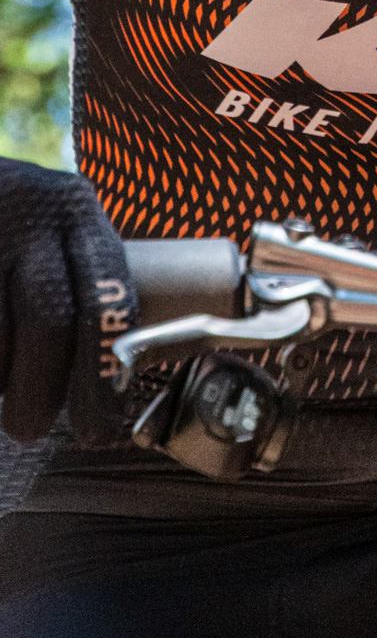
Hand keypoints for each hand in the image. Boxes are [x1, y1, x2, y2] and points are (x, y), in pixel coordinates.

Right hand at [0, 159, 134, 443]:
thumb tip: (106, 378)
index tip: (99, 426)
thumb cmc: (5, 221)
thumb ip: (70, 281)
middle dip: (40, 388)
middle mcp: (33, 210)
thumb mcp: (44, 230)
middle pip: (49, 319)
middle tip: (28, 427)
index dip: (101, 373)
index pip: (105, 297)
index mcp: (76, 210)